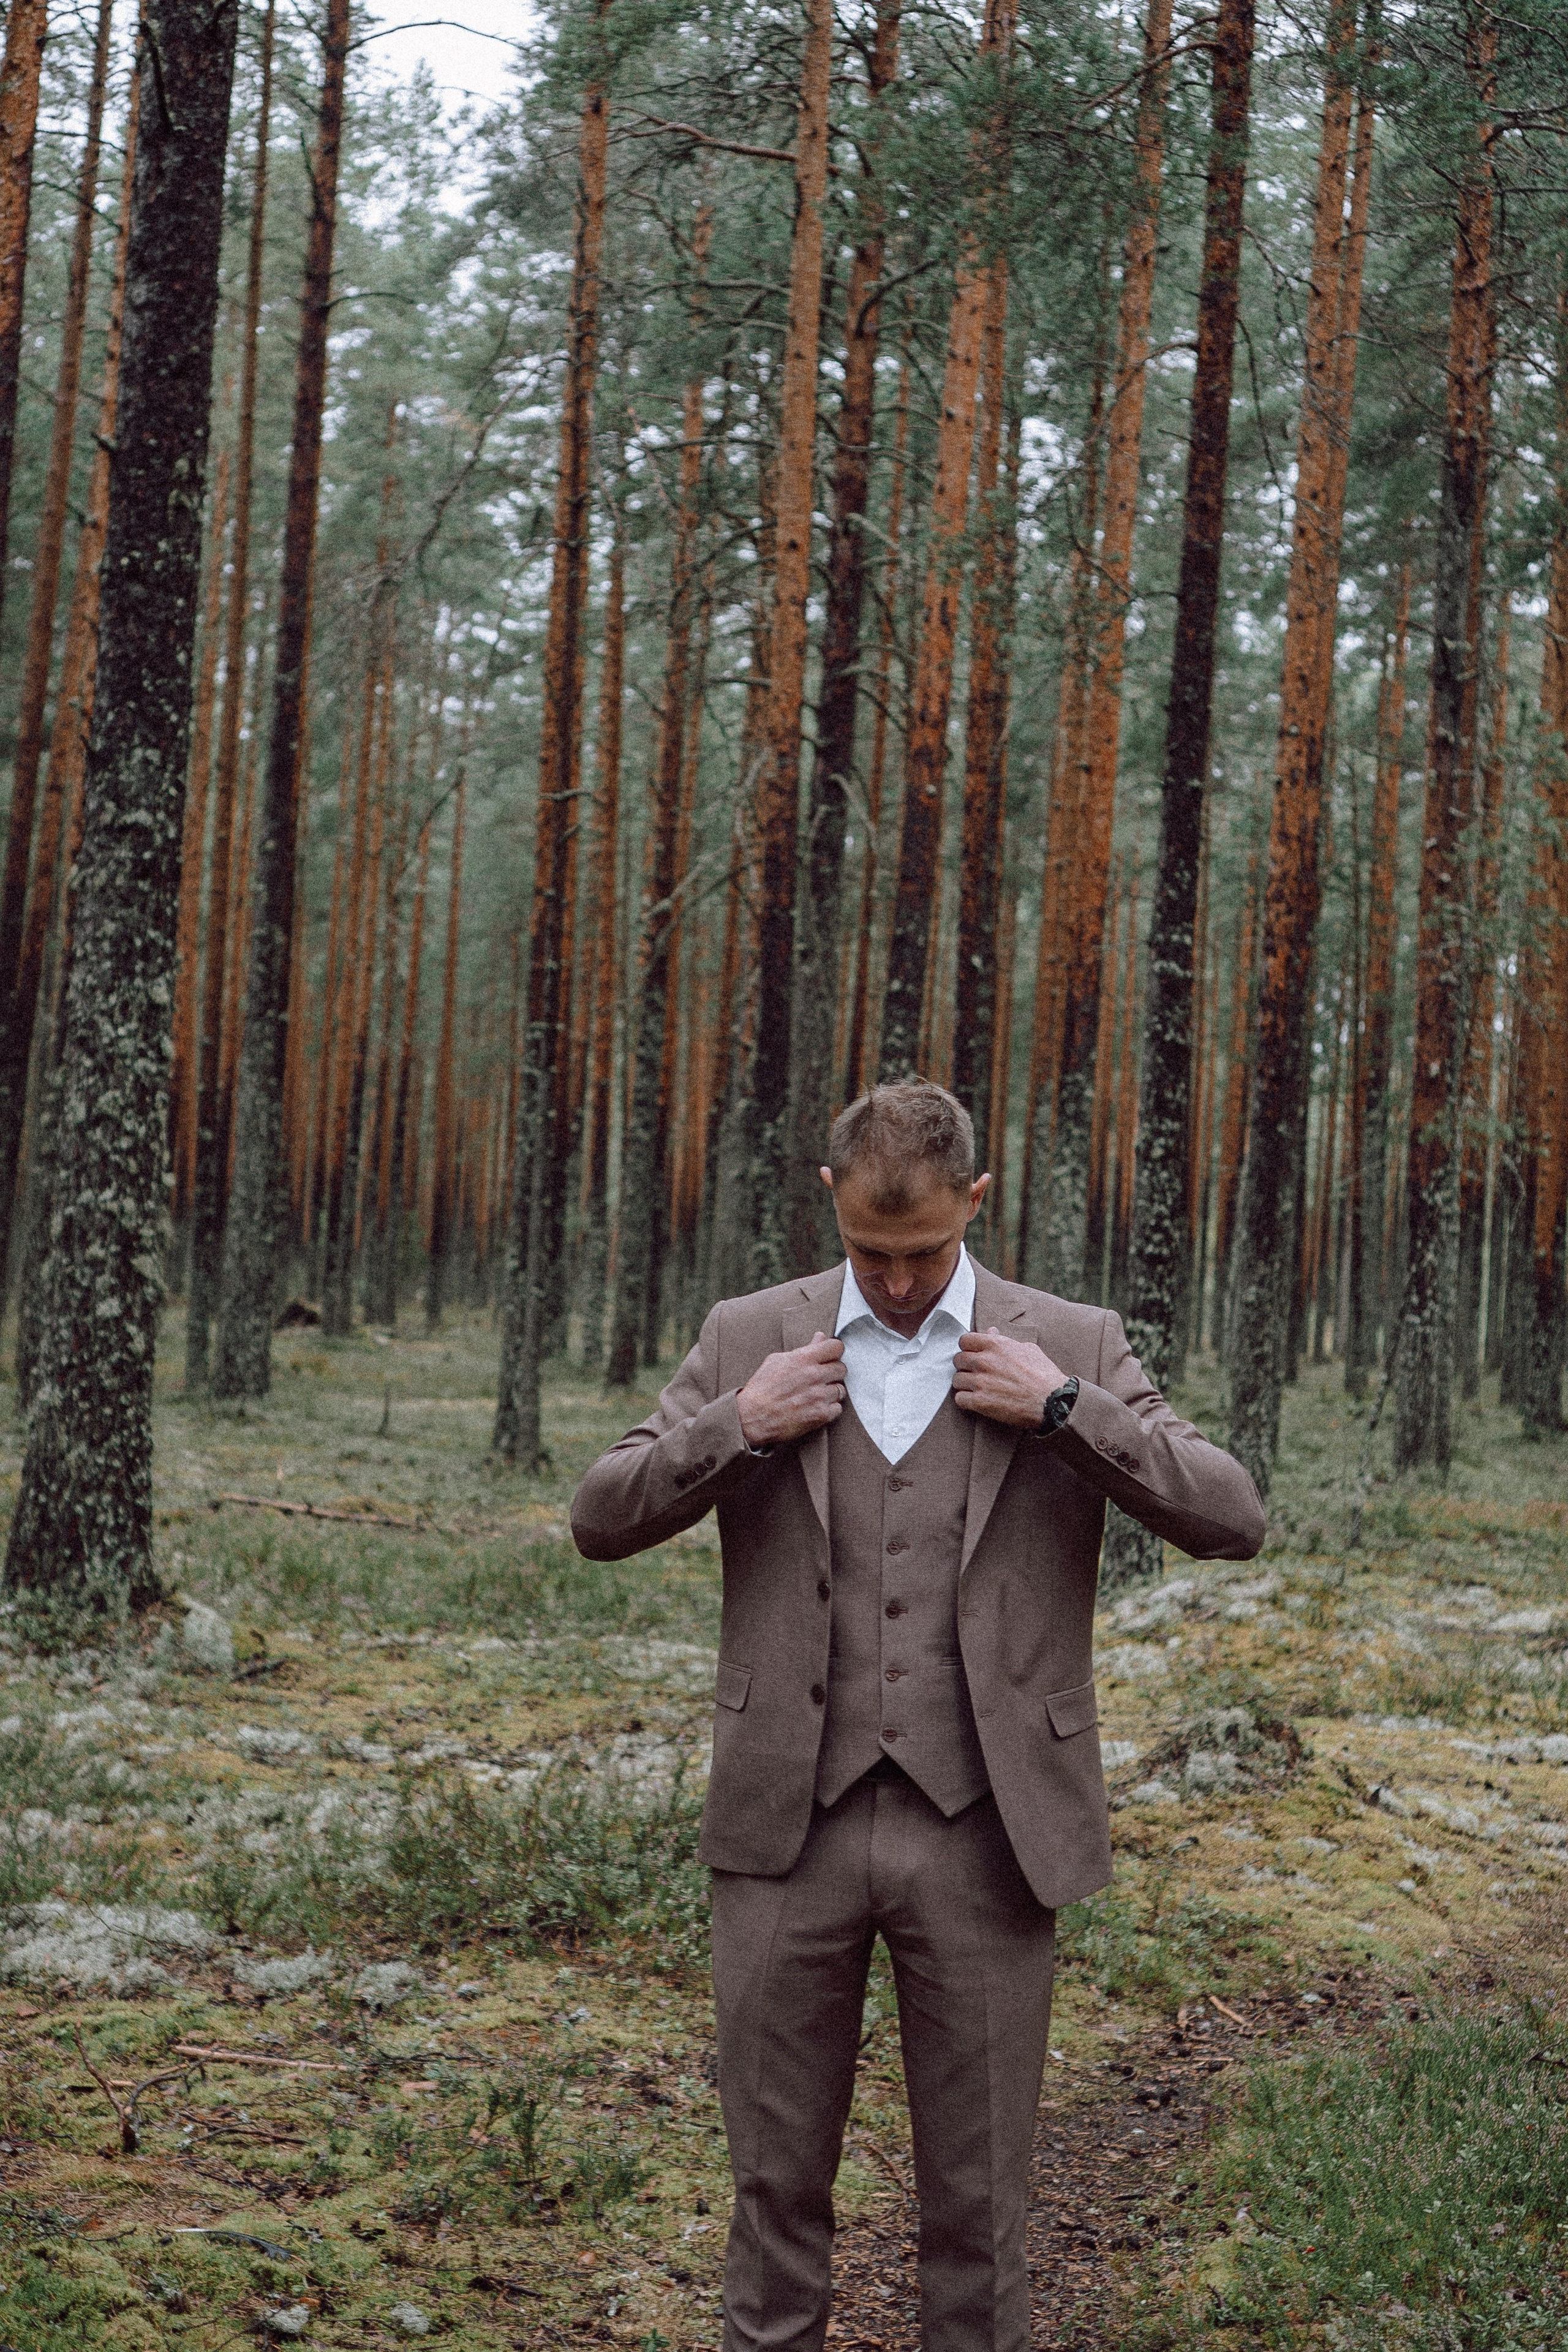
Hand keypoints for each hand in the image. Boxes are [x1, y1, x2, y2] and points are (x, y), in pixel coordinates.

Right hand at [737, 1333, 846, 1446]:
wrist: (752, 1417)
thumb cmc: (761, 1389)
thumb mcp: (777, 1361)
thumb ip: (803, 1349)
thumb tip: (820, 1337)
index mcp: (803, 1359)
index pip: (835, 1347)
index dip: (834, 1351)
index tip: (831, 1356)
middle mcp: (814, 1376)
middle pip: (842, 1368)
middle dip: (833, 1372)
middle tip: (822, 1378)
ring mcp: (819, 1396)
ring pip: (841, 1389)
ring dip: (831, 1392)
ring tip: (817, 1394)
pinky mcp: (821, 1415)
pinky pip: (838, 1408)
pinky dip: (830, 1408)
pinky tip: (817, 1407)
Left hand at [952, 1328, 1067, 1426]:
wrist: (1053, 1401)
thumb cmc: (1044, 1375)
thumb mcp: (1028, 1349)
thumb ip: (1005, 1340)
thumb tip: (991, 1331)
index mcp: (995, 1345)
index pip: (965, 1340)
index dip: (968, 1348)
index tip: (973, 1354)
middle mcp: (984, 1361)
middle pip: (958, 1359)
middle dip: (965, 1366)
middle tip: (975, 1373)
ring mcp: (980, 1382)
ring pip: (956, 1380)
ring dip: (965, 1384)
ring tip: (977, 1389)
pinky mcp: (980, 1402)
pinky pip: (959, 1399)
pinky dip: (965, 1401)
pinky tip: (976, 1401)